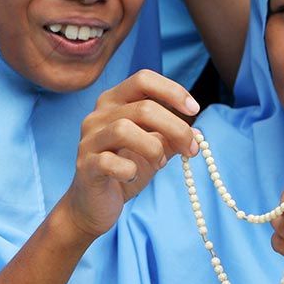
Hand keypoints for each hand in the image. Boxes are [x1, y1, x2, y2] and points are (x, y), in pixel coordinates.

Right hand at [57, 70, 200, 239]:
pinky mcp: (85, 166)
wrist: (94, 204)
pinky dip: (130, 170)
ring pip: (124, 129)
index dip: (172, 91)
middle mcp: (98, 115)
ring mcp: (89, 140)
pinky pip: (110, 162)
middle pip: (143, 107)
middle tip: (190, 149)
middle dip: (175, 128)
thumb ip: (171, 137)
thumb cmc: (124, 168)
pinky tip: (133, 176)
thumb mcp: (153, 148)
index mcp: (114, 102)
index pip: (144, 79)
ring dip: (153, 148)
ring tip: (160, 163)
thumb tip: (197, 134)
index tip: (194, 110)